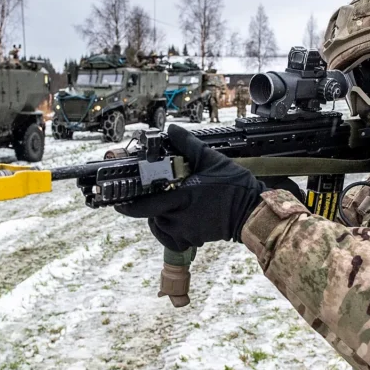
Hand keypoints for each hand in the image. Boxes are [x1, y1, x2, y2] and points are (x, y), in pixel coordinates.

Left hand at [115, 125, 265, 250]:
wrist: (251, 211)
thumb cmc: (234, 186)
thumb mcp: (211, 160)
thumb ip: (188, 145)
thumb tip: (172, 130)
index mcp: (183, 197)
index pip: (147, 205)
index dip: (129, 206)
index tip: (118, 203)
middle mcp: (181, 217)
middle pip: (152, 215)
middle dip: (148, 206)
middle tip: (151, 195)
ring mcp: (187, 231)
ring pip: (160, 227)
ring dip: (159, 217)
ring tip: (168, 204)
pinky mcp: (194, 239)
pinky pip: (172, 240)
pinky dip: (168, 232)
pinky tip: (173, 221)